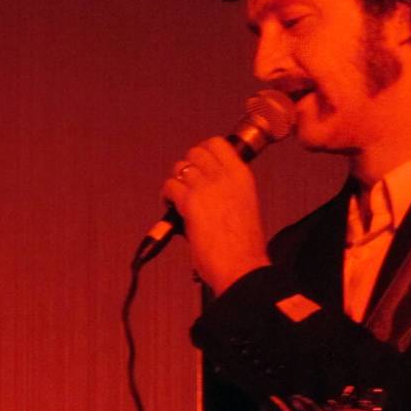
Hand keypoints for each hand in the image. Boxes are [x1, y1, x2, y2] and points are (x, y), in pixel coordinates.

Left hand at [161, 136, 269, 294]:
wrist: (242, 267)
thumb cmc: (244, 247)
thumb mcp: (244, 206)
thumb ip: (227, 190)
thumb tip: (206, 185)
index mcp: (242, 176)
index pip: (217, 143)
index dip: (202, 152)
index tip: (198, 164)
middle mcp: (225, 176)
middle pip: (194, 152)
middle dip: (187, 167)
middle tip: (186, 183)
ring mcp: (207, 187)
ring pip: (180, 167)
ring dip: (175, 181)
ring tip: (177, 197)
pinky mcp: (190, 201)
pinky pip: (169, 186)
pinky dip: (166, 196)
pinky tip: (171, 207)